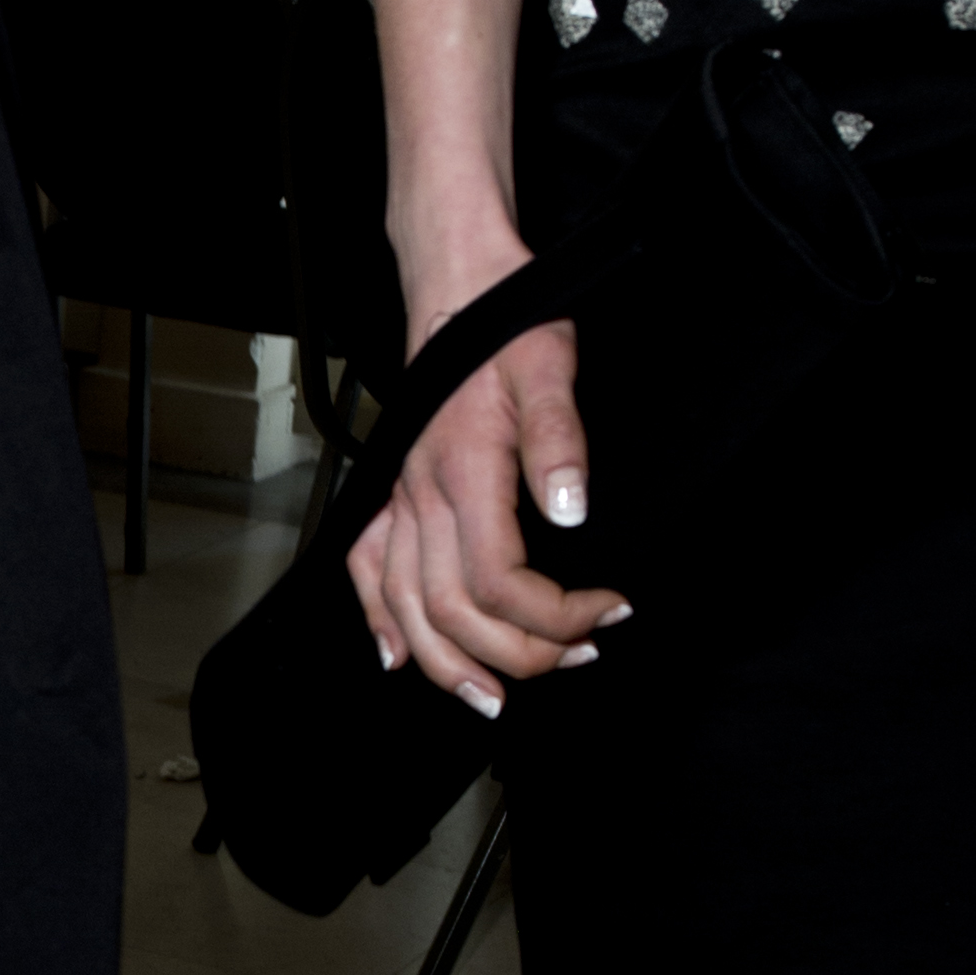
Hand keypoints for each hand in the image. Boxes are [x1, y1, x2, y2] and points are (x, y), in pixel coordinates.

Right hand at [348, 297, 628, 716]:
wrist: (457, 280)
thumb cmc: (507, 319)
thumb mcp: (550, 366)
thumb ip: (559, 439)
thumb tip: (572, 511)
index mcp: (463, 468)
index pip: (499, 581)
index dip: (556, 616)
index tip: (609, 608)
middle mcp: (421, 492)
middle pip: (453, 611)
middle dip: (520, 653)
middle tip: (580, 654)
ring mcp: (400, 495)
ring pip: (404, 607)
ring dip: (448, 662)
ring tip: (495, 695)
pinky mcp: (393, 489)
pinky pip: (365, 568)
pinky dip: (377, 617)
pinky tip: (396, 653)